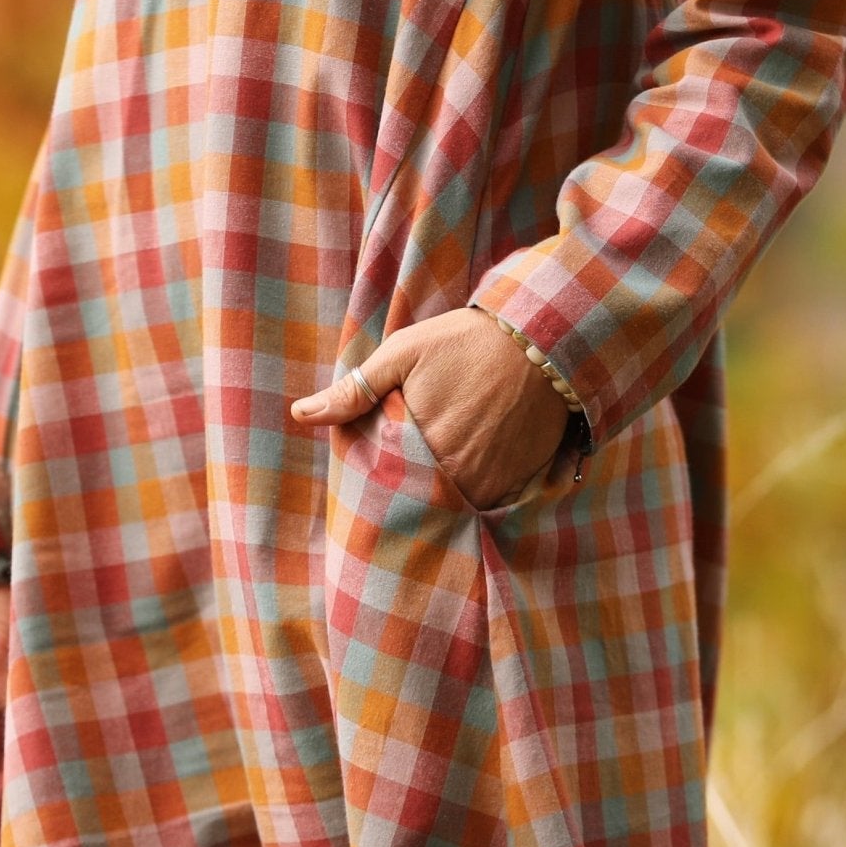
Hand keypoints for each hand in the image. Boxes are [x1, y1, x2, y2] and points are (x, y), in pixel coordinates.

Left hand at [290, 307, 570, 509]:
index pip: (385, 484)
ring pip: (452, 506)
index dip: (375, 482)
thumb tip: (301, 413)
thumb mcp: (402, 354)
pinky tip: (463, 474)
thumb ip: (354, 390)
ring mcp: (491, 483)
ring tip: (428, 479)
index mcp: (422, 447)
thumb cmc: (466, 342)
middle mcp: (457, 475)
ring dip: (438, 497)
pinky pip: (485, 504)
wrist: (544, 340)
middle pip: (419, 500)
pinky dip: (471, 495)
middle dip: (405, 494)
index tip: (369, 476)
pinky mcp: (518, 481)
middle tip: (396, 482)